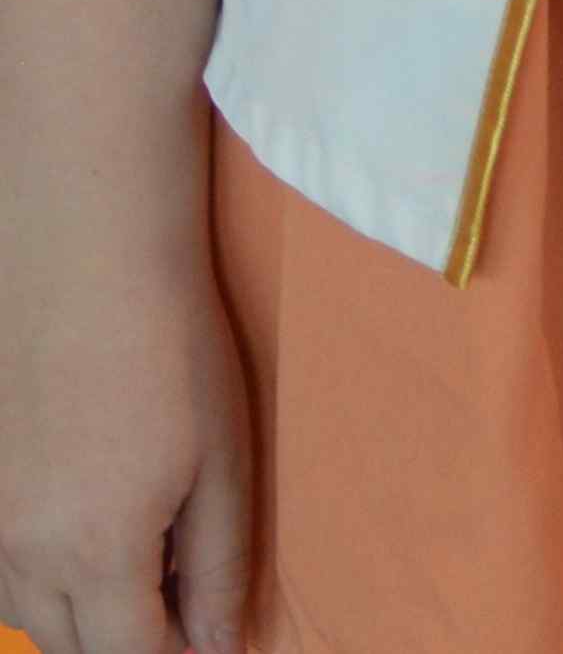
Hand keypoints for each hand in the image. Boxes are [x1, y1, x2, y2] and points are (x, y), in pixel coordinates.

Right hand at [0, 229, 256, 653]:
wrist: (87, 263)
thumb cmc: (175, 350)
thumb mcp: (225, 460)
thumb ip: (219, 566)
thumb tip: (219, 647)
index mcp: (96, 552)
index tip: (207, 639)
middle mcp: (24, 555)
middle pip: (74, 648)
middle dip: (129, 642)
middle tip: (182, 602)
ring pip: (30, 619)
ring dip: (83, 617)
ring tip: (143, 564)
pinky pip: (1, 576)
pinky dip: (42, 581)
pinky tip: (87, 533)